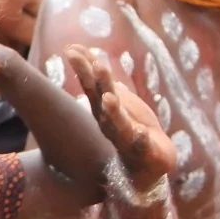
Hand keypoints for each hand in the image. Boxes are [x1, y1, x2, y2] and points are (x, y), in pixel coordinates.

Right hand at [65, 44, 175, 191]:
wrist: (149, 169)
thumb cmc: (135, 135)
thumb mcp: (122, 106)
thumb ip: (110, 87)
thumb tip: (96, 64)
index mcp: (105, 110)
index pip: (92, 84)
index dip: (84, 67)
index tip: (71, 49)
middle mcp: (110, 123)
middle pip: (102, 99)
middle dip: (99, 82)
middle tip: (95, 64)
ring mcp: (126, 138)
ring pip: (117, 122)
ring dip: (113, 110)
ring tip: (110, 98)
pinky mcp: (144, 152)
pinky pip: (141, 145)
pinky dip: (139, 139)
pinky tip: (139, 132)